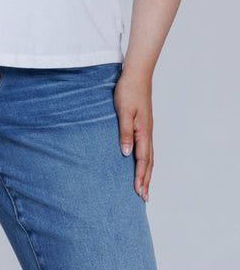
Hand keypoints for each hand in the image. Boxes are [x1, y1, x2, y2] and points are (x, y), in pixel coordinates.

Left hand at [113, 69, 153, 201]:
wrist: (137, 74)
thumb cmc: (128, 90)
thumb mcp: (123, 111)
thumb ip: (125, 132)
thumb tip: (126, 154)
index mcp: (143, 131)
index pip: (143, 159)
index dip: (141, 177)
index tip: (139, 193)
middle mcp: (147, 133)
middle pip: (149, 162)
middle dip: (146, 180)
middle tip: (144, 198)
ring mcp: (147, 129)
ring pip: (149, 155)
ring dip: (147, 172)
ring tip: (144, 186)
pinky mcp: (143, 124)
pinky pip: (146, 147)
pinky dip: (145, 160)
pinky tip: (141, 162)